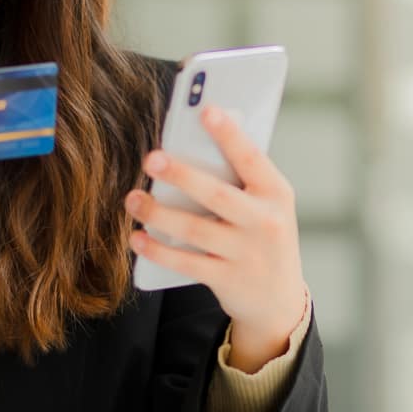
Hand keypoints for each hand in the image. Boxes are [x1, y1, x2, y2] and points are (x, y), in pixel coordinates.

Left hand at [125, 106, 308, 371]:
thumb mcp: (267, 205)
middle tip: (151, 158)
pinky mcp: (227, 280)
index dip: (230, 135)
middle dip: (182, 176)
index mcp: (276, 194)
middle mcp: (265, 223)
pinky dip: (158, 250)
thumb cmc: (263, 235)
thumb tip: (190, 144)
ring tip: (133, 199)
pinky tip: (136, 237)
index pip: (252, 159)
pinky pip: (185, 263)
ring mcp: (246, 254)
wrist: (279, 300)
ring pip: (195, 230)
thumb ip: (239, 180)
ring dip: (159, 213)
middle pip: (218, 195)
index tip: (206, 111)